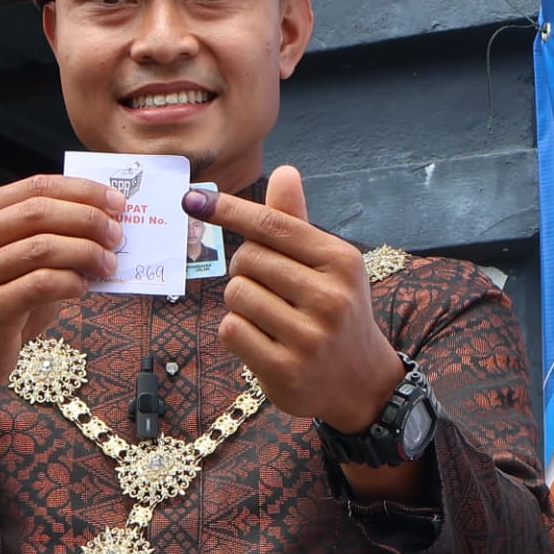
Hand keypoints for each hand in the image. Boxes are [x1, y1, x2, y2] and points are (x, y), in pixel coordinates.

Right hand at [0, 176, 125, 506]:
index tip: (118, 202)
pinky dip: (71, 283)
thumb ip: (47, 236)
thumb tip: (107, 222)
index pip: (35, 187)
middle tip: (117, 234)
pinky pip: (42, 284)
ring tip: (107, 264)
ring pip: (43, 247)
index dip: (82, 192)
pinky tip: (83, 288)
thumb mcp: (13, 260)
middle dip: (88, 219)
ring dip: (86, 252)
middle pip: (40, 212)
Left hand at [192, 167, 403, 429]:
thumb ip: (298, 223)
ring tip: (269, 316)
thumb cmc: (336, 311)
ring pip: (236, 294)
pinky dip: (237, 331)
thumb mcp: (329, 265)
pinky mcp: (285, 370)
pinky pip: (232, 330)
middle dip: (245, 269)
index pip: (273, 226)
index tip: (192, 199)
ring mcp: (309, 337)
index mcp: (342, 261)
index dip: (229, 210)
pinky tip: (263, 341)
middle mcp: (330, 297)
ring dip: (241, 302)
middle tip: (268, 287)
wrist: (361, 381)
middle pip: (248, 259)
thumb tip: (284, 171)